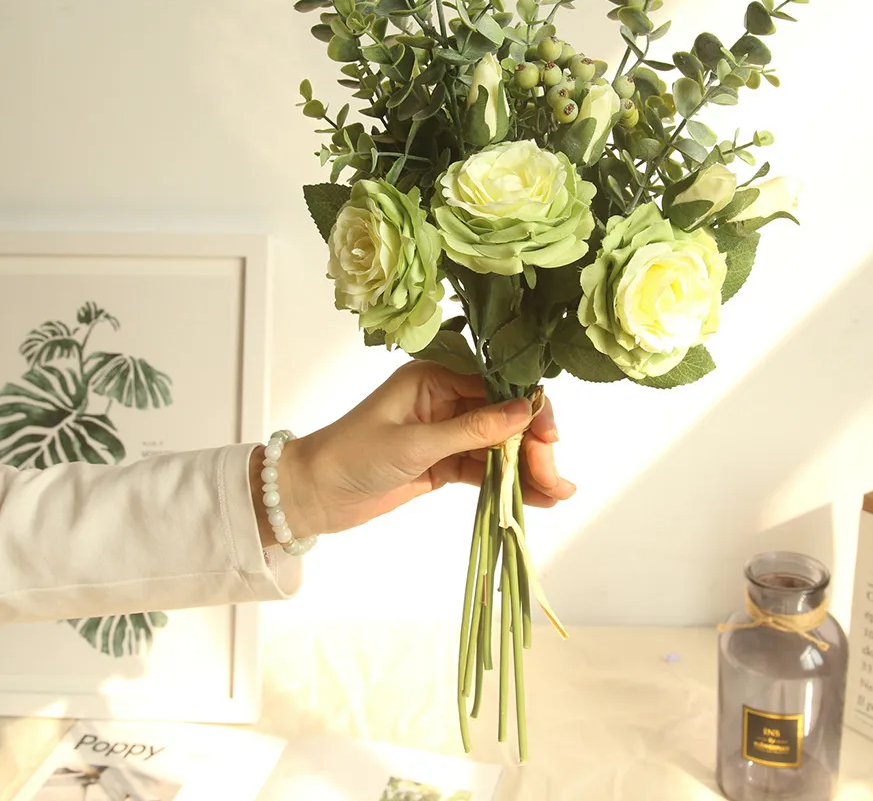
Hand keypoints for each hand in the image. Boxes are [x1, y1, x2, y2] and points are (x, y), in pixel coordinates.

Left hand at [251, 360, 573, 541]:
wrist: (314, 495)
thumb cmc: (353, 456)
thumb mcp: (416, 443)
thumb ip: (473, 429)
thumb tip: (527, 410)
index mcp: (435, 375)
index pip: (497, 384)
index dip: (529, 409)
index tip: (549, 439)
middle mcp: (445, 397)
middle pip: (505, 415)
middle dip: (532, 445)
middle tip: (553, 479)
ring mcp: (446, 430)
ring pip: (500, 444)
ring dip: (528, 466)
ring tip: (558, 494)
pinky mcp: (443, 461)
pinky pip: (484, 467)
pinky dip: (508, 481)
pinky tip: (536, 497)